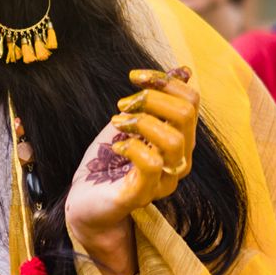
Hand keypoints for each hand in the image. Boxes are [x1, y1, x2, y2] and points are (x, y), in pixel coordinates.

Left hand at [65, 66, 197, 243]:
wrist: (84, 204)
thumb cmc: (107, 164)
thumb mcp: (130, 123)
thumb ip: (155, 100)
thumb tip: (184, 70)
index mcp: (179, 139)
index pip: (191, 100)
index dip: (164, 80)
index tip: (134, 77)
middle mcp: (178, 159)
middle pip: (186, 114)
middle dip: (151, 98)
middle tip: (123, 104)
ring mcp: (164, 180)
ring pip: (174, 139)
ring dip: (141, 121)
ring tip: (117, 122)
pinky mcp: (143, 194)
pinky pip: (151, 164)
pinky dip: (132, 147)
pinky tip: (116, 146)